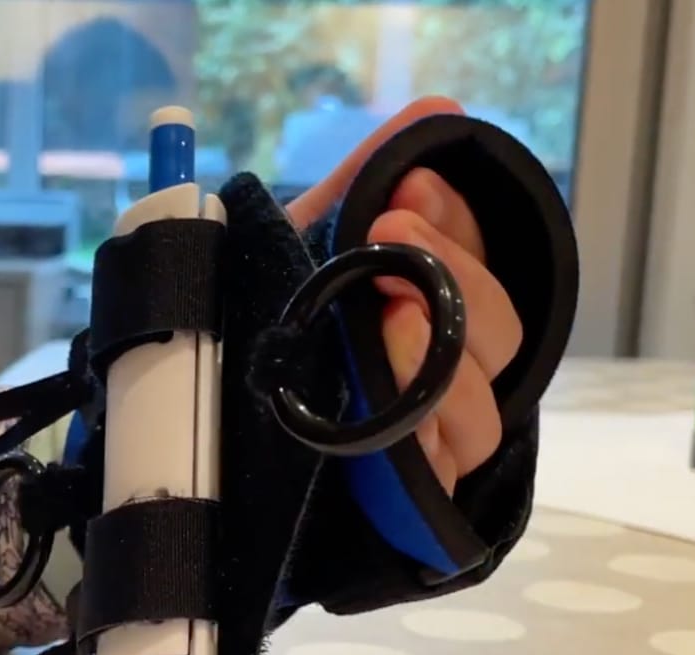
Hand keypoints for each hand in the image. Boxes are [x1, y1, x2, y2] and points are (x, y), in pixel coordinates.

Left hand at [286, 97, 522, 494]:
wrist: (194, 426)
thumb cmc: (255, 331)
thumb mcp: (296, 253)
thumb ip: (359, 187)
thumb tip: (438, 112)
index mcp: (425, 314)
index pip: (480, 267)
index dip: (459, 227)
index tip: (408, 192)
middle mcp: (441, 379)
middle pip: (500, 337)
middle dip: (455, 284)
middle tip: (391, 242)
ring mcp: (429, 444)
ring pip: (484, 413)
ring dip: (443, 363)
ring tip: (390, 320)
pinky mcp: (407, 503)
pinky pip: (446, 478)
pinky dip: (431, 444)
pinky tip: (400, 418)